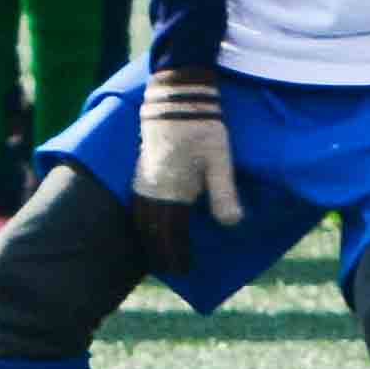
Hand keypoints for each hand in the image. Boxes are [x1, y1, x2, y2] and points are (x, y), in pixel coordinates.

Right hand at [132, 68, 240, 273]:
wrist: (176, 99)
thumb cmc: (202, 128)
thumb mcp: (220, 161)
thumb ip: (224, 194)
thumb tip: (230, 224)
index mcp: (168, 190)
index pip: (169, 231)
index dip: (176, 252)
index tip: (184, 268)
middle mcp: (150, 189)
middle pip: (150, 229)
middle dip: (160, 250)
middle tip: (172, 268)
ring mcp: (142, 180)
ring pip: (141, 218)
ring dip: (150, 237)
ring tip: (159, 252)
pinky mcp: (142, 171)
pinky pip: (139, 205)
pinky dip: (145, 221)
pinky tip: (152, 224)